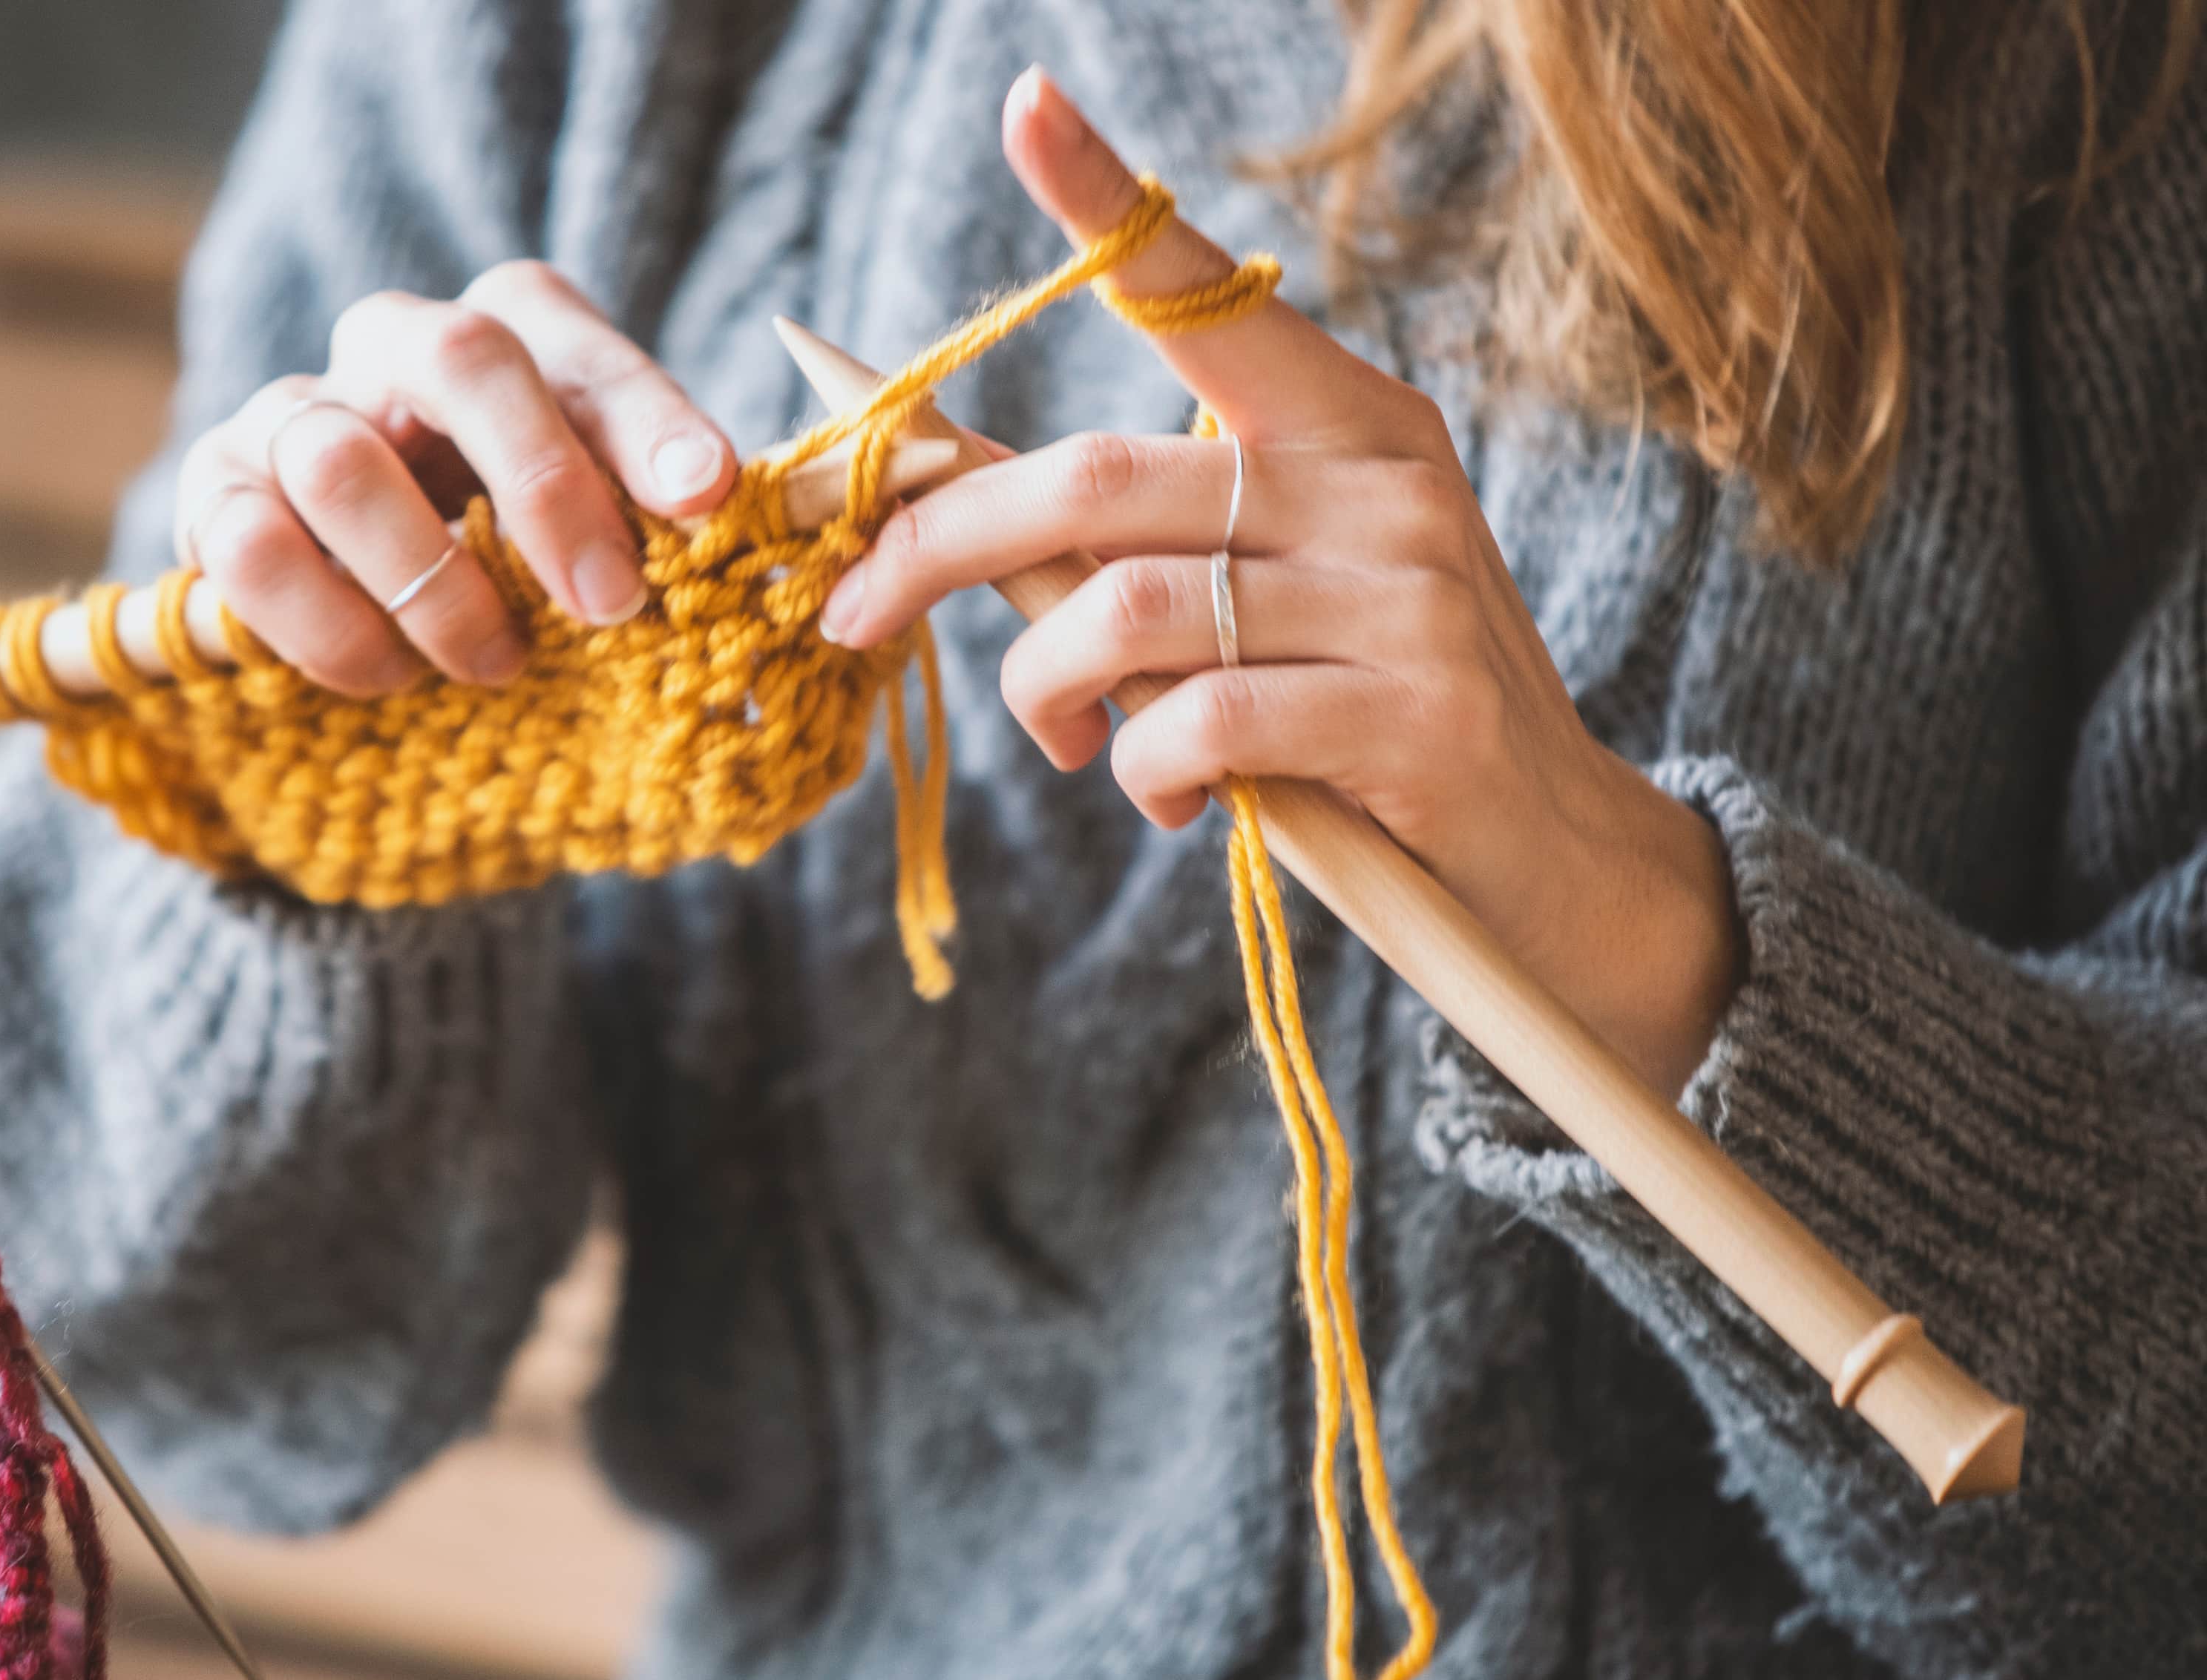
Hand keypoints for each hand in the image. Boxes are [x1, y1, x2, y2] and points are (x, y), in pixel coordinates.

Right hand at [172, 262, 737, 692]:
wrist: (371, 624)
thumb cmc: (522, 569)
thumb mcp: (608, 542)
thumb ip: (677, 541)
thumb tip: (786, 592)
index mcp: (510, 335)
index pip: (577, 343)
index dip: (647, 415)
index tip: (709, 495)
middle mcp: (395, 348)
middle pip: (462, 355)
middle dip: (547, 488)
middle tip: (610, 608)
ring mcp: (291, 415)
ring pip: (341, 459)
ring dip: (433, 583)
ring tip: (494, 666)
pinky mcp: (213, 498)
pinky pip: (248, 547)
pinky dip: (330, 626)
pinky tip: (389, 677)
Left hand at [820, 69, 1742, 1095]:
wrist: (1552, 854)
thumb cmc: (1369, 713)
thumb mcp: (1270, 598)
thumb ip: (1139, 544)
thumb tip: (950, 506)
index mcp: (1348, 421)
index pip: (1209, 290)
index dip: (1109, 202)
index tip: (1023, 102)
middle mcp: (1381, 483)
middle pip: (1099, 477)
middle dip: (940, 547)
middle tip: (852, 612)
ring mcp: (1408, 595)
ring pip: (1129, 609)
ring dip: (1043, 690)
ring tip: (1063, 739)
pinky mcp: (1415, 715)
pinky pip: (1202, 723)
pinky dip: (1140, 770)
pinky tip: (1160, 797)